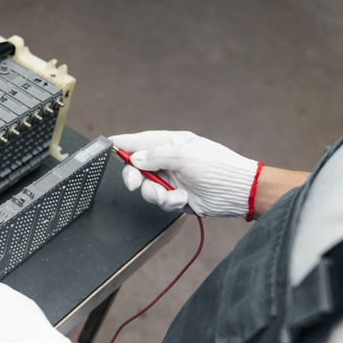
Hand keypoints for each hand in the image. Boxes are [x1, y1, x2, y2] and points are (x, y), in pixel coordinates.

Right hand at [108, 131, 262, 218]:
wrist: (236, 192)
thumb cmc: (216, 167)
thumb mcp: (184, 156)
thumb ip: (155, 156)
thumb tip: (135, 159)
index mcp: (169, 143)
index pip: (138, 141)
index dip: (121, 144)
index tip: (106, 146)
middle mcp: (166, 160)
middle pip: (135, 168)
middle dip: (133, 177)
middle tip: (134, 183)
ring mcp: (170, 178)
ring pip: (145, 188)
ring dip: (155, 194)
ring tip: (171, 195)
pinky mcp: (174, 196)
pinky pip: (159, 201)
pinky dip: (169, 202)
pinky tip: (182, 198)